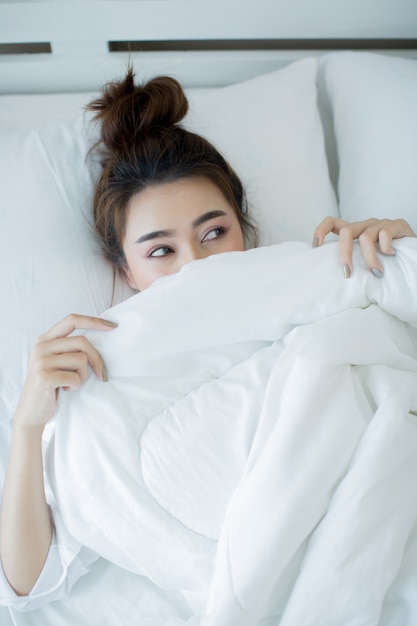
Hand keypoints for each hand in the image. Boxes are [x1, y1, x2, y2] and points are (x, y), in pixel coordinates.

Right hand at [14, 314, 116, 430]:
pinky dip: (76, 386)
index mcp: (45, 340)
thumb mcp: (56, 362)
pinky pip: (75, 377)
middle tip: (101, 374)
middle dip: (97, 359)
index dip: (93, 321)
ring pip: (81, 359)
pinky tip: (65, 390)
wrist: (30, 413)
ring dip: (83, 376)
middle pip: (82, 342)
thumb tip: (100, 340)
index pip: (72, 320)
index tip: (112, 326)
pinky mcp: (44, 377)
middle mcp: (41, 347)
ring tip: (72, 383)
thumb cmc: (50, 387)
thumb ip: (69, 349)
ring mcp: (41, 361)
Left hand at [313, 217, 415, 277]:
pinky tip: (391, 255)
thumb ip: (351, 262)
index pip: (332, 222)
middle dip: (344, 254)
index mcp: (354, 232)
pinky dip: (386, 248)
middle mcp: (365, 225)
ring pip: (366, 237)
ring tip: (377, 272)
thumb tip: (331, 278)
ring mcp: (381, 224)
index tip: (316, 247)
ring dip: (370, 259)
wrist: (412, 257)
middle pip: (346, 231)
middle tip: (347, 274)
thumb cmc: (386, 263)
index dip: (321, 230)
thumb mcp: (363, 262)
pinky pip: (385, 234)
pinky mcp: (397, 224)